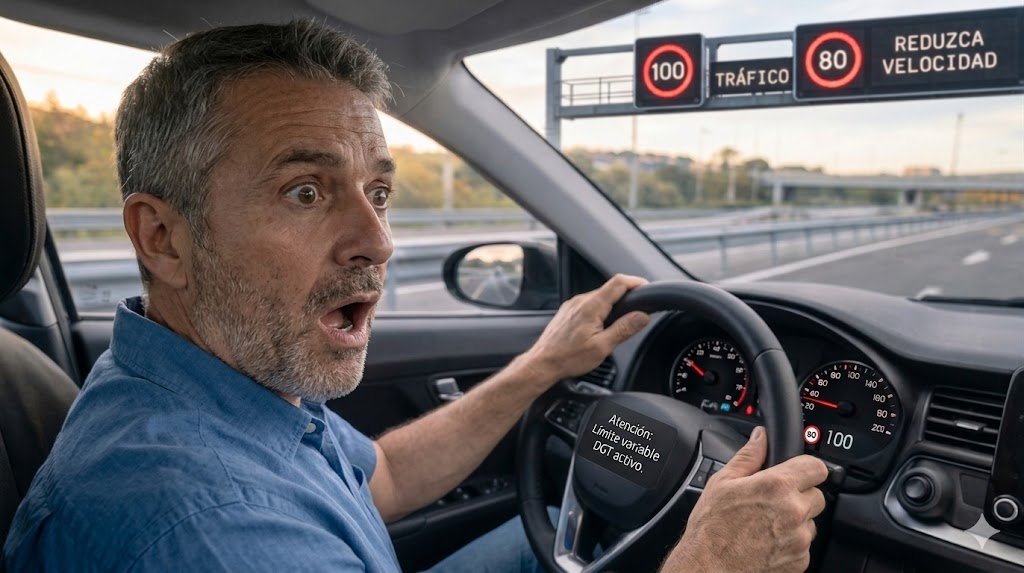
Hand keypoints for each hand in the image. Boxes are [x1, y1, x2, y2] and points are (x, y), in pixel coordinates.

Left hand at [520, 274, 649, 384]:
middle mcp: (581, 301)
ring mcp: (572, 305)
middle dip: (626, 294)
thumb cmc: (568, 358)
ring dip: (612, 303)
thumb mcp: (602, 347)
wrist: (542, 363)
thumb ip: (624, 329)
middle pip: (609, 288)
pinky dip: (600, 308)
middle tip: (639, 306)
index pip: (618, 283)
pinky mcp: (568, 311)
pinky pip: (588, 303)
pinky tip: (601, 324)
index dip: (635, 282)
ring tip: (621, 318)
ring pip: (598, 296)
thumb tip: (642, 316)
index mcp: (591, 306)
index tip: (646, 287)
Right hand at [662, 427, 828, 572]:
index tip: (798, 471)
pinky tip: (766, 541)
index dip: (806, 467)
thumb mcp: (722, 482)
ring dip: (796, 521)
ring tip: (766, 524)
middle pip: (817, 495)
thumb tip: (760, 437)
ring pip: (811, 522)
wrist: (708, 568)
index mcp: (777, 486)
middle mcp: (793, 512)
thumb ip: (748, 456)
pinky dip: (791, 543)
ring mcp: (799, 540)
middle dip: (799, 495)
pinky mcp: (800, 561)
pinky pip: (804, 546)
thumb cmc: (711, 528)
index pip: (816, 467)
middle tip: (774, 500)